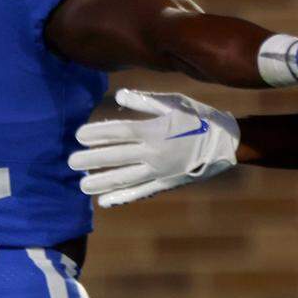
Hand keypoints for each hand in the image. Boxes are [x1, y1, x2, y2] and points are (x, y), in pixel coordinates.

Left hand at [69, 89, 238, 206]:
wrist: (225, 143)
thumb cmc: (198, 117)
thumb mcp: (174, 102)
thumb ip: (145, 101)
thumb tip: (119, 95)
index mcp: (154, 130)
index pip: (119, 132)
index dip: (97, 133)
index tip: (78, 135)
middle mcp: (153, 153)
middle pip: (116, 157)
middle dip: (92, 159)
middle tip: (71, 161)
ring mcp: (159, 171)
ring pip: (124, 179)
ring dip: (101, 182)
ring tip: (81, 185)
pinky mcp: (165, 183)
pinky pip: (140, 193)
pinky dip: (122, 198)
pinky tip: (105, 202)